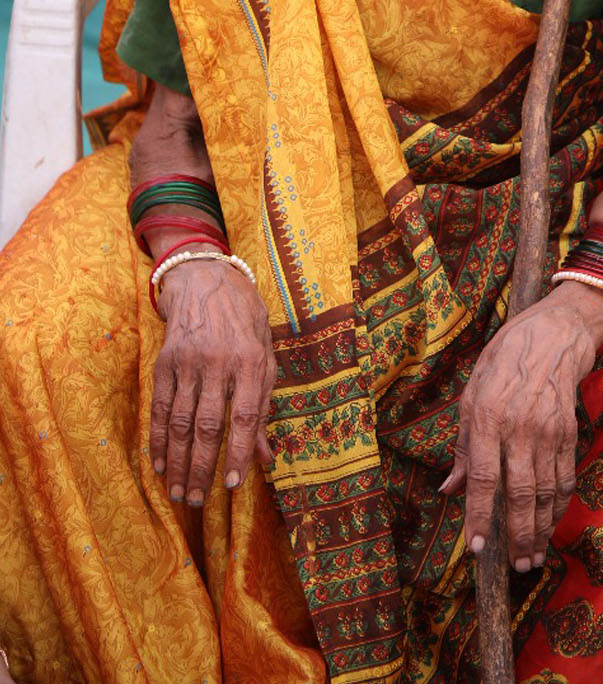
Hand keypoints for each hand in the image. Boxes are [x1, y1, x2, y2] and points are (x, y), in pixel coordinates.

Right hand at [150, 260, 275, 505]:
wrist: (207, 278)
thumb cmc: (245, 320)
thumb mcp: (265, 354)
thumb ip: (264, 404)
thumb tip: (266, 456)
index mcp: (251, 360)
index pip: (245, 417)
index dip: (239, 454)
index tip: (234, 486)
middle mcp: (219, 362)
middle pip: (208, 426)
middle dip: (203, 468)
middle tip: (198, 501)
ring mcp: (189, 361)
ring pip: (181, 422)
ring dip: (178, 462)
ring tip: (179, 492)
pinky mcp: (165, 361)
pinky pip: (160, 407)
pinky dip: (159, 439)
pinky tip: (159, 463)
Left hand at [442, 289, 602, 570]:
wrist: (553, 333)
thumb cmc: (502, 360)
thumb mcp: (471, 393)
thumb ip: (462, 445)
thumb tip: (448, 489)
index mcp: (487, 416)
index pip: (481, 477)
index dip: (478, 515)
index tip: (477, 548)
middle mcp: (519, 427)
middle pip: (519, 493)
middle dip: (517, 536)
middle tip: (515, 567)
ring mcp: (548, 430)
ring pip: (545, 491)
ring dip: (540, 529)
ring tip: (533, 557)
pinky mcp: (568, 432)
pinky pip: (564, 477)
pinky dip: (558, 505)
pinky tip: (551, 523)